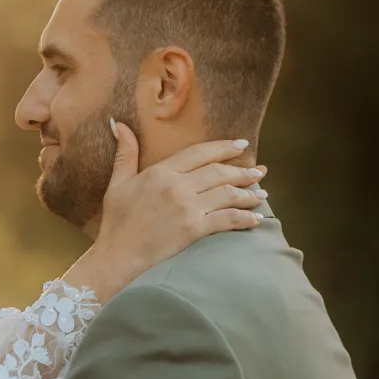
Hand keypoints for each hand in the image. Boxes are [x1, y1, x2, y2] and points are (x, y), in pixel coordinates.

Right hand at [68, 123, 265, 298]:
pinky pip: (227, 219)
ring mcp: (188, 208)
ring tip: (262, 193)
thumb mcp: (118, 182)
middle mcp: (178, 186)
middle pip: (219, 172)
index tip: (242, 145)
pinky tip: (256, 219)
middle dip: (242, 171)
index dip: (223, 147)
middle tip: (258, 172)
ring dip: (249, 193)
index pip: (200, 153)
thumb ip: (125, 153)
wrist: (117, 255)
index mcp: (161, 172)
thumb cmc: (116, 221)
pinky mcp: (194, 229)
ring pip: (227, 194)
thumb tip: (117, 123)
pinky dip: (245, 218)